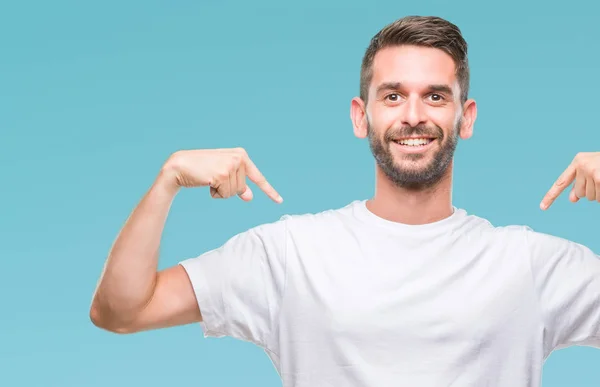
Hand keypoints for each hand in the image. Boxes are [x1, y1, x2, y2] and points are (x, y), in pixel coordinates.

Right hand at [160, 148, 282, 202]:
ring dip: (220, 191)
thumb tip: (249, 196)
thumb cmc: (201, 170)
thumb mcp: (222, 175)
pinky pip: (225, 195)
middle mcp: (239, 158)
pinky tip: (206, 182)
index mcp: (241, 155)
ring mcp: (231, 166)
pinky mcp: (222, 174)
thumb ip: (237, 183)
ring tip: (209, 179)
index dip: (269, 191)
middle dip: (227, 189)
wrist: (179, 166)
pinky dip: (215, 193)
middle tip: (213, 179)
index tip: (279, 201)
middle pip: (242, 188)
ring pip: (233, 193)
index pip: (257, 177)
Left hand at [540, 152, 599, 209]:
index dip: (551, 196)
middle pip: (580, 193)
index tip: (542, 207)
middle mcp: (582, 165)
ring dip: (599, 193)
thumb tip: (573, 199)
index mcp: (578, 161)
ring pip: (591, 197)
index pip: (561, 182)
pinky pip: (598, 198)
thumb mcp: (593, 170)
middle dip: (591, 191)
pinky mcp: (599, 178)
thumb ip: (581, 182)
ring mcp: (592, 171)